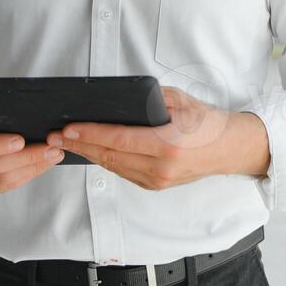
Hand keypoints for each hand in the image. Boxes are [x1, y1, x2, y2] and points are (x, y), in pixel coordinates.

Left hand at [48, 86, 270, 190]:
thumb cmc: (207, 122)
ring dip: (88, 154)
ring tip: (66, 143)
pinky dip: (105, 161)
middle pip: (110, 156)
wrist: (230, 149)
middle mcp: (160, 167)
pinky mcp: (156, 185)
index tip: (67, 129)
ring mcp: (158, 180)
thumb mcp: (180, 100)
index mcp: (167, 144)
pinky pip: (123, 172)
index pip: (118, 139)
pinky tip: (92, 150)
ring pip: (113, 167)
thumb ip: (150, 99)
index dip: (89, 134)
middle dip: (79, 146)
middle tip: (55, 137)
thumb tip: (119, 101)